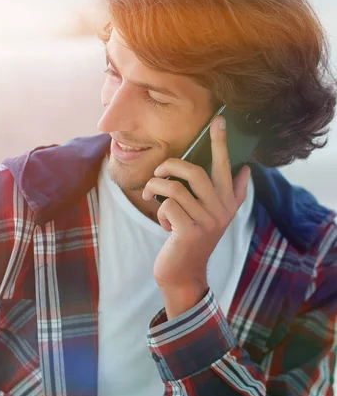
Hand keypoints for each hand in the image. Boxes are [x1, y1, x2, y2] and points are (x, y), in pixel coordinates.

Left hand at [142, 115, 250, 290]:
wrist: (182, 274)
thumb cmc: (190, 240)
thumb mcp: (210, 218)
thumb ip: (229, 195)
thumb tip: (244, 169)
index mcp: (227, 203)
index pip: (225, 167)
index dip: (221, 143)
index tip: (217, 120)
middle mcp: (221, 211)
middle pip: (194, 172)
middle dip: (170, 166)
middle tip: (157, 173)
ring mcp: (207, 222)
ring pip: (175, 188)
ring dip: (156, 190)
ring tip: (151, 197)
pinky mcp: (190, 232)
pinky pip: (167, 206)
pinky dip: (159, 213)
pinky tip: (164, 225)